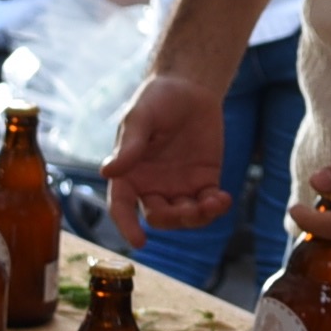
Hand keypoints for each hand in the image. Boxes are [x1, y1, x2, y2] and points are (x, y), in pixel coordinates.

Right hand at [100, 75, 232, 249]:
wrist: (190, 87)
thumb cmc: (157, 99)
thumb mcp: (140, 117)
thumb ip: (129, 146)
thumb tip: (107, 172)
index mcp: (128, 175)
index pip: (121, 207)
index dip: (126, 226)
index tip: (138, 242)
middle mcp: (151, 186)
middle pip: (159, 217)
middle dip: (175, 219)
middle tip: (192, 209)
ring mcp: (178, 187)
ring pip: (185, 217)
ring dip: (199, 217)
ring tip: (215, 202)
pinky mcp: (203, 182)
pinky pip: (208, 204)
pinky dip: (216, 207)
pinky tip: (223, 198)